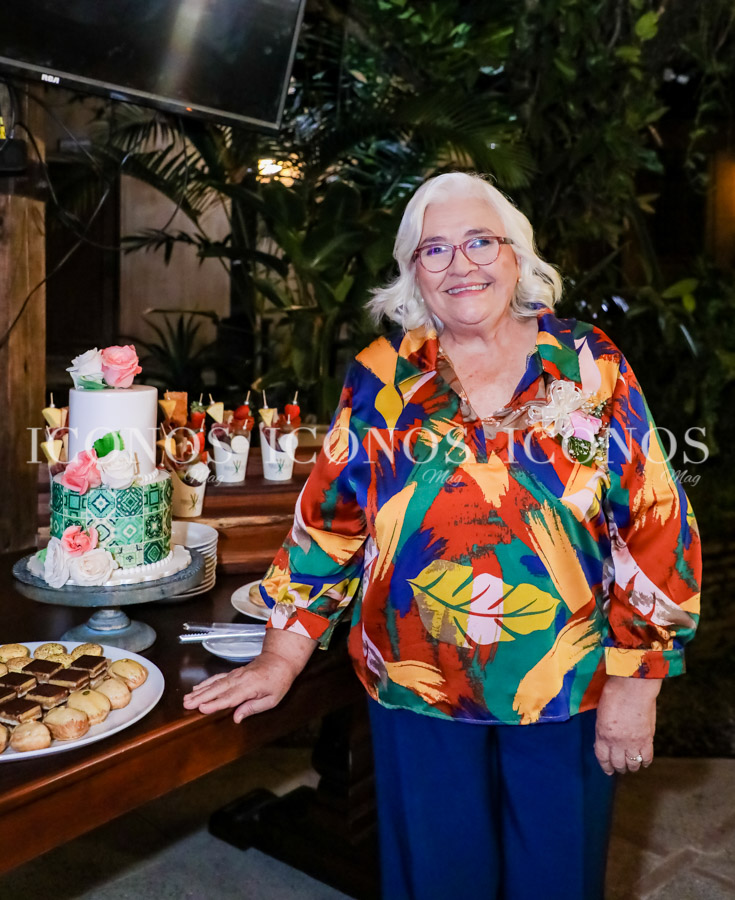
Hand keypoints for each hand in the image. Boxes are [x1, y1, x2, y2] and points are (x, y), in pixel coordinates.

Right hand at [182, 628, 316, 722]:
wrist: (280, 659)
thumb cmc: (279, 680)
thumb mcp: (272, 699)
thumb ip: (253, 708)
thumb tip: (236, 718)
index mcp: (251, 686)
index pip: (230, 697)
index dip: (215, 703)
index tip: (202, 708)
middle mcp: (240, 678)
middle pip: (218, 689)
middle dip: (201, 697)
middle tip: (186, 704)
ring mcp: (236, 674)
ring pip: (215, 682)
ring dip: (200, 690)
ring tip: (187, 698)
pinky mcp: (234, 672)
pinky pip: (218, 677)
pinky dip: (206, 682)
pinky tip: (197, 687)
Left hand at [594, 675, 661, 775]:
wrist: (633, 686)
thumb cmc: (614, 693)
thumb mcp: (601, 712)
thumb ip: (603, 727)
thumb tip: (606, 736)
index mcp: (603, 734)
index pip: (602, 757)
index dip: (605, 766)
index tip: (608, 770)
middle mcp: (617, 742)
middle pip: (618, 763)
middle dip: (618, 768)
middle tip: (620, 769)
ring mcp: (633, 742)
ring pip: (632, 764)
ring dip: (632, 767)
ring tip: (632, 767)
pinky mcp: (647, 739)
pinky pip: (647, 757)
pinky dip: (645, 762)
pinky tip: (644, 762)